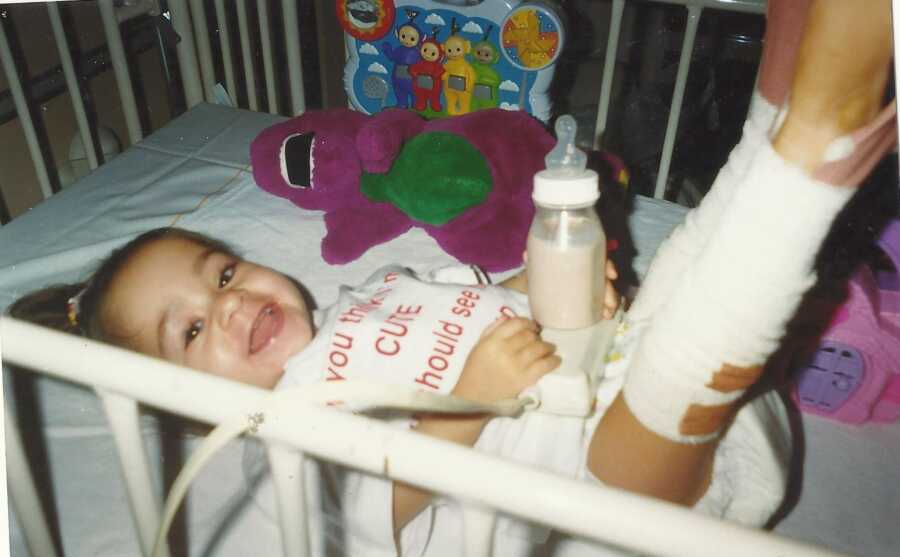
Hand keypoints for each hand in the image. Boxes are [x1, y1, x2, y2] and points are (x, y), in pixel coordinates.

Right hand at [452, 318, 559, 403]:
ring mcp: (516, 365)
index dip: (528, 323)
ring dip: (547, 346)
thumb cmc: (475, 370)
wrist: (474, 397)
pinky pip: (544, 365)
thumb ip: (492, 329)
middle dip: (537, 336)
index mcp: (492, 340)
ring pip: (539, 348)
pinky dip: (553, 361)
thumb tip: (509, 318)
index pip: (516, 323)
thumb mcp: (479, 345)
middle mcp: (505, 350)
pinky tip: (556, 359)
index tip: (532, 327)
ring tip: (550, 348)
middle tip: (540, 340)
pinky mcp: (524, 379)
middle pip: (529, 335)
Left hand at [501, 258, 622, 318]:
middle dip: (610, 290)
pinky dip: (606, 308)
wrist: (532, 286)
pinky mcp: (587, 297)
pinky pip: (601, 300)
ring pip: (605, 289)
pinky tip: (606, 316)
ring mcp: (588, 283)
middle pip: (604, 276)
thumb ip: (533, 261)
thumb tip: (526, 255)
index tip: (611, 275)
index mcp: (578, 257)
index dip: (608, 265)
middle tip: (608, 303)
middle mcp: (586, 268)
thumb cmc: (537, 272)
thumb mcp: (535, 267)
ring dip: (611, 301)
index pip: (598, 256)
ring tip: (607, 314)